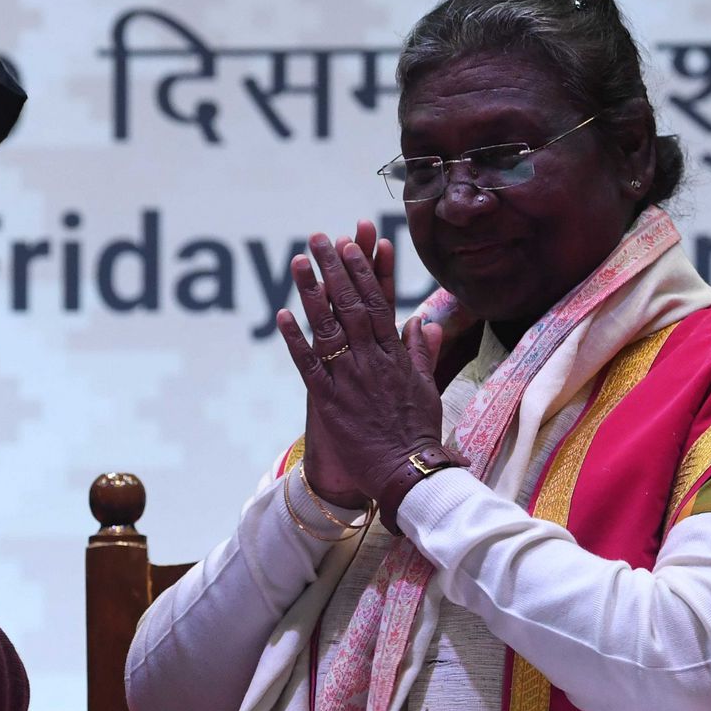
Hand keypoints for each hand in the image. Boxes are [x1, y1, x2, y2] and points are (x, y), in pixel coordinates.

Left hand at [277, 223, 448, 501]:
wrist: (406, 473)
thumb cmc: (417, 434)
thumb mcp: (427, 388)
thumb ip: (421, 353)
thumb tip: (424, 322)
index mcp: (395, 356)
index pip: (378, 303)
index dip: (363, 271)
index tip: (353, 243)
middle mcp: (371, 360)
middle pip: (351, 305)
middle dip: (335, 268)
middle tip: (319, 238)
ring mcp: (349, 379)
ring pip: (328, 327)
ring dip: (312, 292)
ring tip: (298, 262)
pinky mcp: (329, 401)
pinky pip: (309, 365)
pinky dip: (296, 340)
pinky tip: (283, 315)